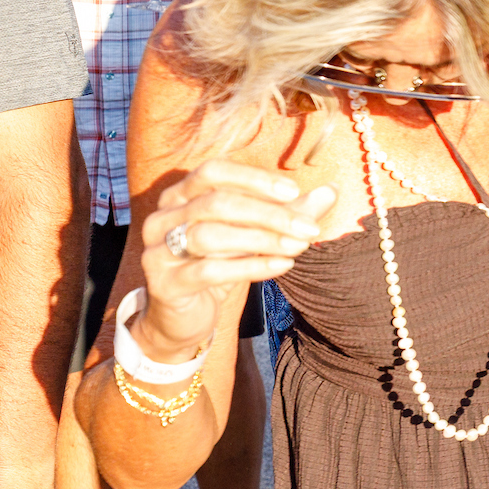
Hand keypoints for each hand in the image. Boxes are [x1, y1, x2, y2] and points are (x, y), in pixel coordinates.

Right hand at [136, 162, 335, 360]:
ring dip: (262, 239)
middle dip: (269, 214)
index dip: (253, 178)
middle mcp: (162, 217)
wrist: (185, 317)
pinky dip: (251, 266)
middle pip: (216, 203)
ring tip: (299, 247)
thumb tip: (330, 190)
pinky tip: (283, 266)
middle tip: (308, 228)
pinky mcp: (163, 283)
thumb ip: (288, 211)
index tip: (293, 191)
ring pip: (210, 235)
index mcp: (180, 195)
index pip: (212, 171)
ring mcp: (157, 250)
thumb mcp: (254, 234)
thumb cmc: (221, 264)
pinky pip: (209, 270)